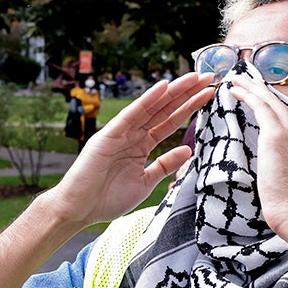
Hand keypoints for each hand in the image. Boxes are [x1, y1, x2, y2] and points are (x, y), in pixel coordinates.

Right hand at [40, 72, 215, 227]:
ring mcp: (120, 133)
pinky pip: (131, 115)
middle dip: (186, 93)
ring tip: (193, 77)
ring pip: (152, 107)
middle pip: (164, 109)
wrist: (79, 210)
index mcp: (141, 145)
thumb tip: (188, 149)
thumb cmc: (107, 198)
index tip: (208, 94)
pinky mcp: (108, 136)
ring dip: (173, 91)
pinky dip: (146, 100)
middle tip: (208, 76)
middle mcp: (133, 134)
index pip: (170, 121)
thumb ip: (165, 165)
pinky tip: (163, 87)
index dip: (189, 107)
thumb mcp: (146, 182)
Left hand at [227, 74, 287, 250]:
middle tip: (249, 81)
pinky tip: (234, 90)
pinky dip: (248, 95)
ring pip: (271, 102)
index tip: (264, 102)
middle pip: (282, 106)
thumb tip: (281, 173)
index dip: (276, 108)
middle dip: (264, 92)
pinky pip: (260, 107)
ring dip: (253, 88)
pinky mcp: (277, 135)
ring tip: (238, 81)